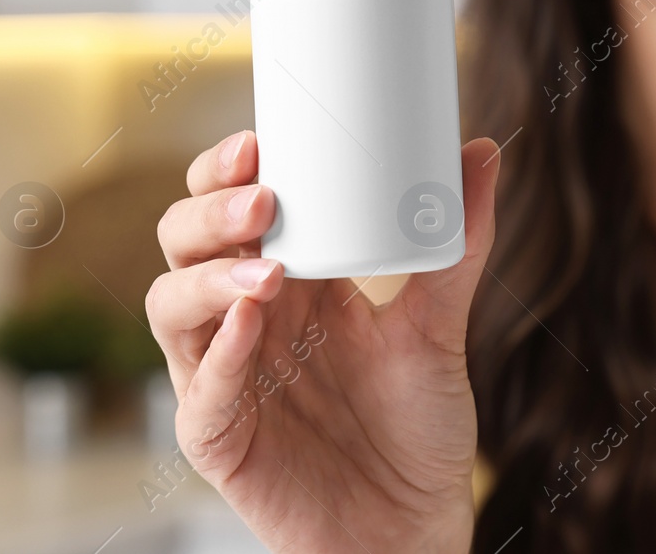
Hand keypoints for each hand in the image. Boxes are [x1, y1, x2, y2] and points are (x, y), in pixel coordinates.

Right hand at [146, 129, 499, 552]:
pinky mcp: (217, 437)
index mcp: (289, 280)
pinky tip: (252, 321)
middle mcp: (246, 319)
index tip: (262, 140)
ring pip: (171, 306)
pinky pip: (197, 392)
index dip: (226, 170)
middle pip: (185, 243)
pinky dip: (222, 352)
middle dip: (211, 211)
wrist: (414, 526)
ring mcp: (225, 375)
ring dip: (210, 277)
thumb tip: (484, 149)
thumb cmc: (418, 427)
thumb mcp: (441, 325)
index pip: (230, 206)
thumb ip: (456, 244)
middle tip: (262, 198)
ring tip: (267, 269)